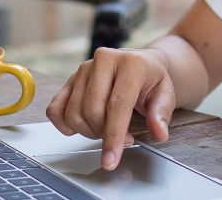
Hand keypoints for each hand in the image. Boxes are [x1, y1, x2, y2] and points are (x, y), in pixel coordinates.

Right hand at [46, 47, 175, 169]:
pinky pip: (55, 109)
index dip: (113, 136)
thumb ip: (161, 114)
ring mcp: (83, 68)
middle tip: (123, 139)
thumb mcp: (166, 95)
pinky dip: (65, 125)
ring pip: (74, 113)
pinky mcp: (70, 79)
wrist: (139, 62)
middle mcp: (103, 60)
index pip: (117, 104)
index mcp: (130, 63)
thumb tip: (159, 132)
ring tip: (107, 129)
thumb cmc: (151, 80)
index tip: (110, 161)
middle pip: (92, 111)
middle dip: (104, 135)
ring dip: (89, 132)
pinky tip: (83, 126)